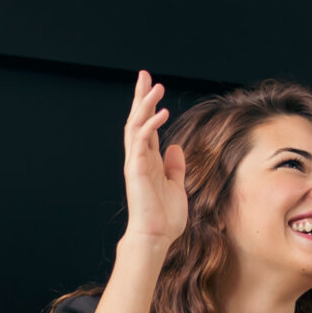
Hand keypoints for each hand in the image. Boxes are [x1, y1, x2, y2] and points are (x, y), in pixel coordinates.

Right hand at [120, 71, 187, 262]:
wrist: (156, 237)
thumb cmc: (165, 217)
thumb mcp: (176, 185)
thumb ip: (174, 166)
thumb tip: (175, 147)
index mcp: (148, 161)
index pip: (146, 127)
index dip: (148, 106)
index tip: (152, 86)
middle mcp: (139, 158)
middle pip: (136, 120)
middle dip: (140, 97)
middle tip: (144, 75)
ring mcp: (136, 163)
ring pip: (135, 126)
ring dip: (144, 105)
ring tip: (154, 86)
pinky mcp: (136, 170)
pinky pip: (142, 141)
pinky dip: (150, 125)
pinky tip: (161, 112)